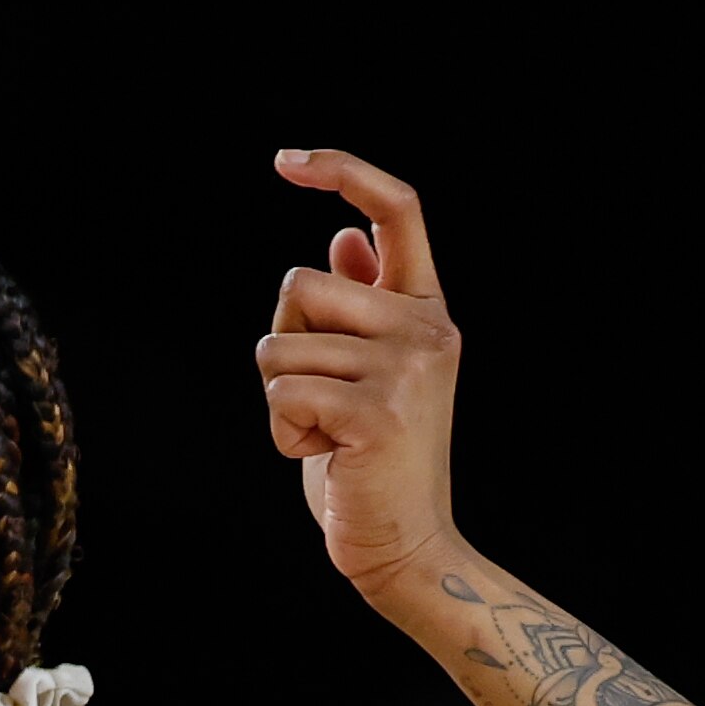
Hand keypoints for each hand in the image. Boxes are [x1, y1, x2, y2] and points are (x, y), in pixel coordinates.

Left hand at [258, 148, 469, 597]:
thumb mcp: (366, 373)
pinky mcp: (378, 409)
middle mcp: (427, 326)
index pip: (399, 208)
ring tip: (326, 434)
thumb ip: (362, 305)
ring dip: (277, 396)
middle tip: (319, 400)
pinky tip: (324, 455)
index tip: (285, 160)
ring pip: (278, 342)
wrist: (404, 545)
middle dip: (281, 340)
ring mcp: (408, 365)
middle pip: (298, 281)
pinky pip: (282, 391)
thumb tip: (342, 238)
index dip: (344, 170)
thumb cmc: (371, 460)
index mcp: (425, 308)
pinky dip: (280, 431)